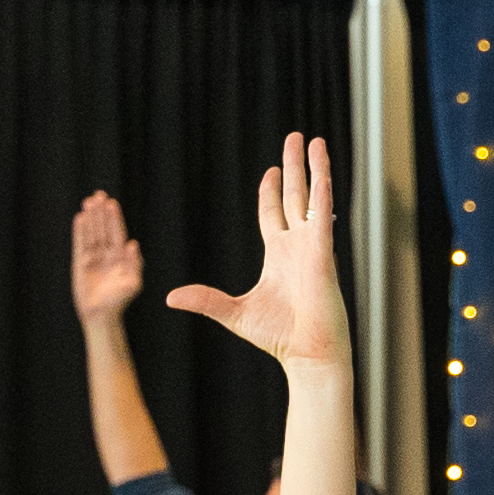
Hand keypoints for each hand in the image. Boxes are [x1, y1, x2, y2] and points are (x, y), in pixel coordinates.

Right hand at [70, 189, 142, 325]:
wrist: (101, 314)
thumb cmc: (120, 301)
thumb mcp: (133, 283)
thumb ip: (134, 264)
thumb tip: (133, 244)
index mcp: (121, 257)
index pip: (117, 233)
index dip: (114, 218)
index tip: (111, 203)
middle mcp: (108, 255)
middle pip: (103, 228)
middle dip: (101, 213)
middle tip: (98, 195)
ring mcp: (93, 257)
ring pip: (92, 233)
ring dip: (90, 218)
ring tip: (88, 202)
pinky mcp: (80, 262)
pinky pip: (80, 243)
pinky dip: (80, 231)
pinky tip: (80, 218)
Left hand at [164, 132, 345, 368]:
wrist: (308, 355)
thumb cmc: (279, 338)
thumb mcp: (233, 313)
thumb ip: (205, 300)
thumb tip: (170, 297)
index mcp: (278, 256)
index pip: (273, 212)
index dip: (271, 189)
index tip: (272, 169)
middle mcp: (297, 246)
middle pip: (295, 196)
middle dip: (295, 167)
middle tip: (297, 139)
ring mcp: (312, 248)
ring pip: (312, 198)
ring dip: (313, 168)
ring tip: (314, 141)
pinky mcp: (323, 254)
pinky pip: (322, 216)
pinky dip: (323, 192)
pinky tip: (322, 170)